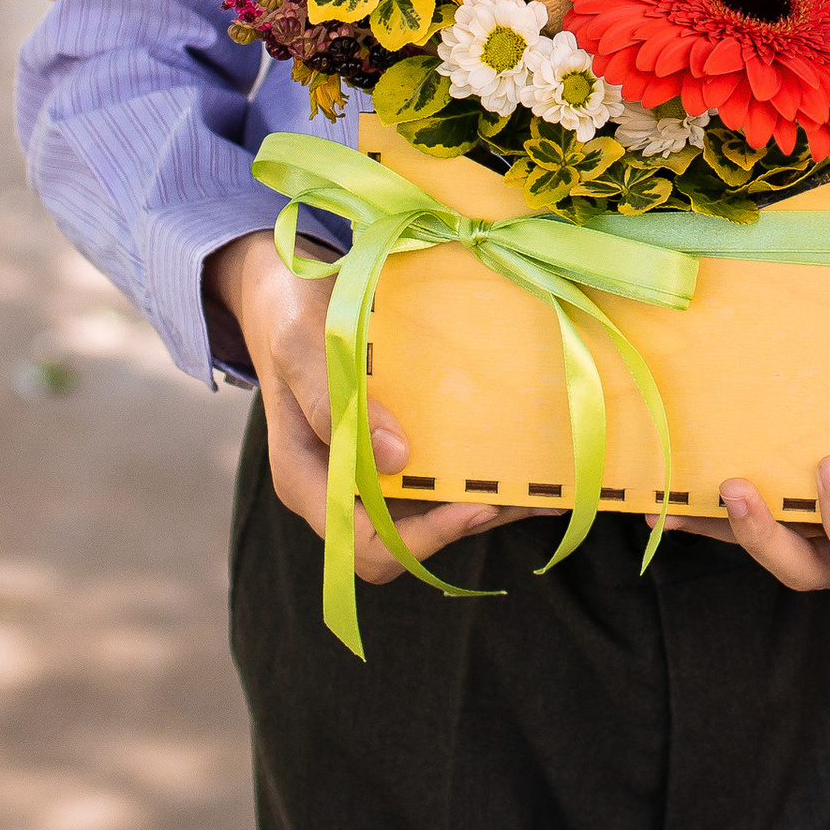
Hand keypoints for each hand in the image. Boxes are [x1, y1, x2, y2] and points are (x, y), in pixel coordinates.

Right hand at [208, 230, 524, 583]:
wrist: (287, 286)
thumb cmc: (289, 313)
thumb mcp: (301, 344)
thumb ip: (334, 402)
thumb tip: (397, 458)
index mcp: (305, 478)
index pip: (363, 543)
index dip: (421, 539)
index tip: (474, 505)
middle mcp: (336, 486)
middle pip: (404, 539)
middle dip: (465, 523)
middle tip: (526, 494)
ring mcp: (366, 468)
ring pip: (427, 510)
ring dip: (481, 502)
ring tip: (542, 481)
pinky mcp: (391, 444)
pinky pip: (434, 473)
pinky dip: (475, 471)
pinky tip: (523, 455)